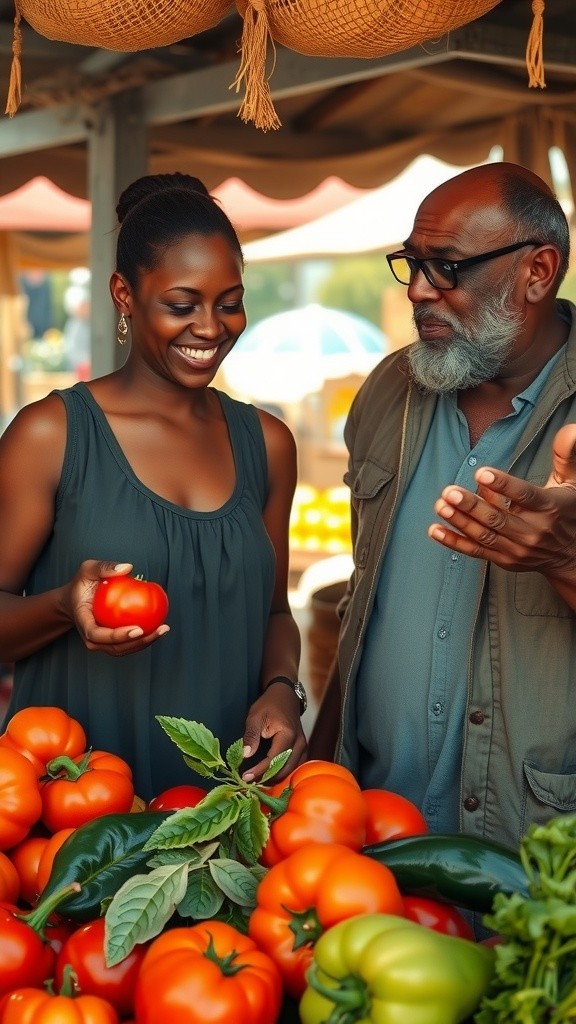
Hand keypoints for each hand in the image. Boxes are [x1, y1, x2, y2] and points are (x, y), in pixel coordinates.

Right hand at [69, 560, 169, 655]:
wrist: (73, 600)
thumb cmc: (81, 585)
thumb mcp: (87, 570)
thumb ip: (104, 567)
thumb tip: (127, 568)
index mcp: (83, 622)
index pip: (97, 635)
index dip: (117, 636)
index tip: (137, 629)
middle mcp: (91, 637)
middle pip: (115, 648)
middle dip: (139, 642)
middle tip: (159, 630)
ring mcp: (101, 642)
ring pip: (124, 649)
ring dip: (145, 643)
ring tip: (163, 630)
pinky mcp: (111, 641)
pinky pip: (128, 643)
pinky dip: (144, 638)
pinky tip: (159, 627)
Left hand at [240, 685, 307, 782]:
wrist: (285, 696)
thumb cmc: (269, 705)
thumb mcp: (255, 716)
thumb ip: (251, 736)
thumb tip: (245, 755)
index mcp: (287, 734)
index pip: (273, 759)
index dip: (259, 771)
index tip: (245, 777)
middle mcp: (299, 743)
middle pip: (284, 769)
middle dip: (266, 778)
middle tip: (249, 781)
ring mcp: (303, 746)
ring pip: (291, 770)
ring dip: (275, 778)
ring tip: (258, 779)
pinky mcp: (303, 749)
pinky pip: (295, 766)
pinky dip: (283, 773)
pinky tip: (270, 775)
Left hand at [428, 424, 575, 583]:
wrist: (571, 555)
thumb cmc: (567, 512)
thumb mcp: (571, 482)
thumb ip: (565, 455)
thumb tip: (570, 428)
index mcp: (548, 507)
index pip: (524, 495)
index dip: (503, 485)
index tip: (481, 473)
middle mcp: (533, 531)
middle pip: (498, 518)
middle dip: (472, 505)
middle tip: (451, 491)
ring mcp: (517, 548)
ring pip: (484, 534)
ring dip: (460, 521)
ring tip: (441, 505)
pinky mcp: (504, 559)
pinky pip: (476, 551)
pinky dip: (454, 542)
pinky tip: (435, 530)